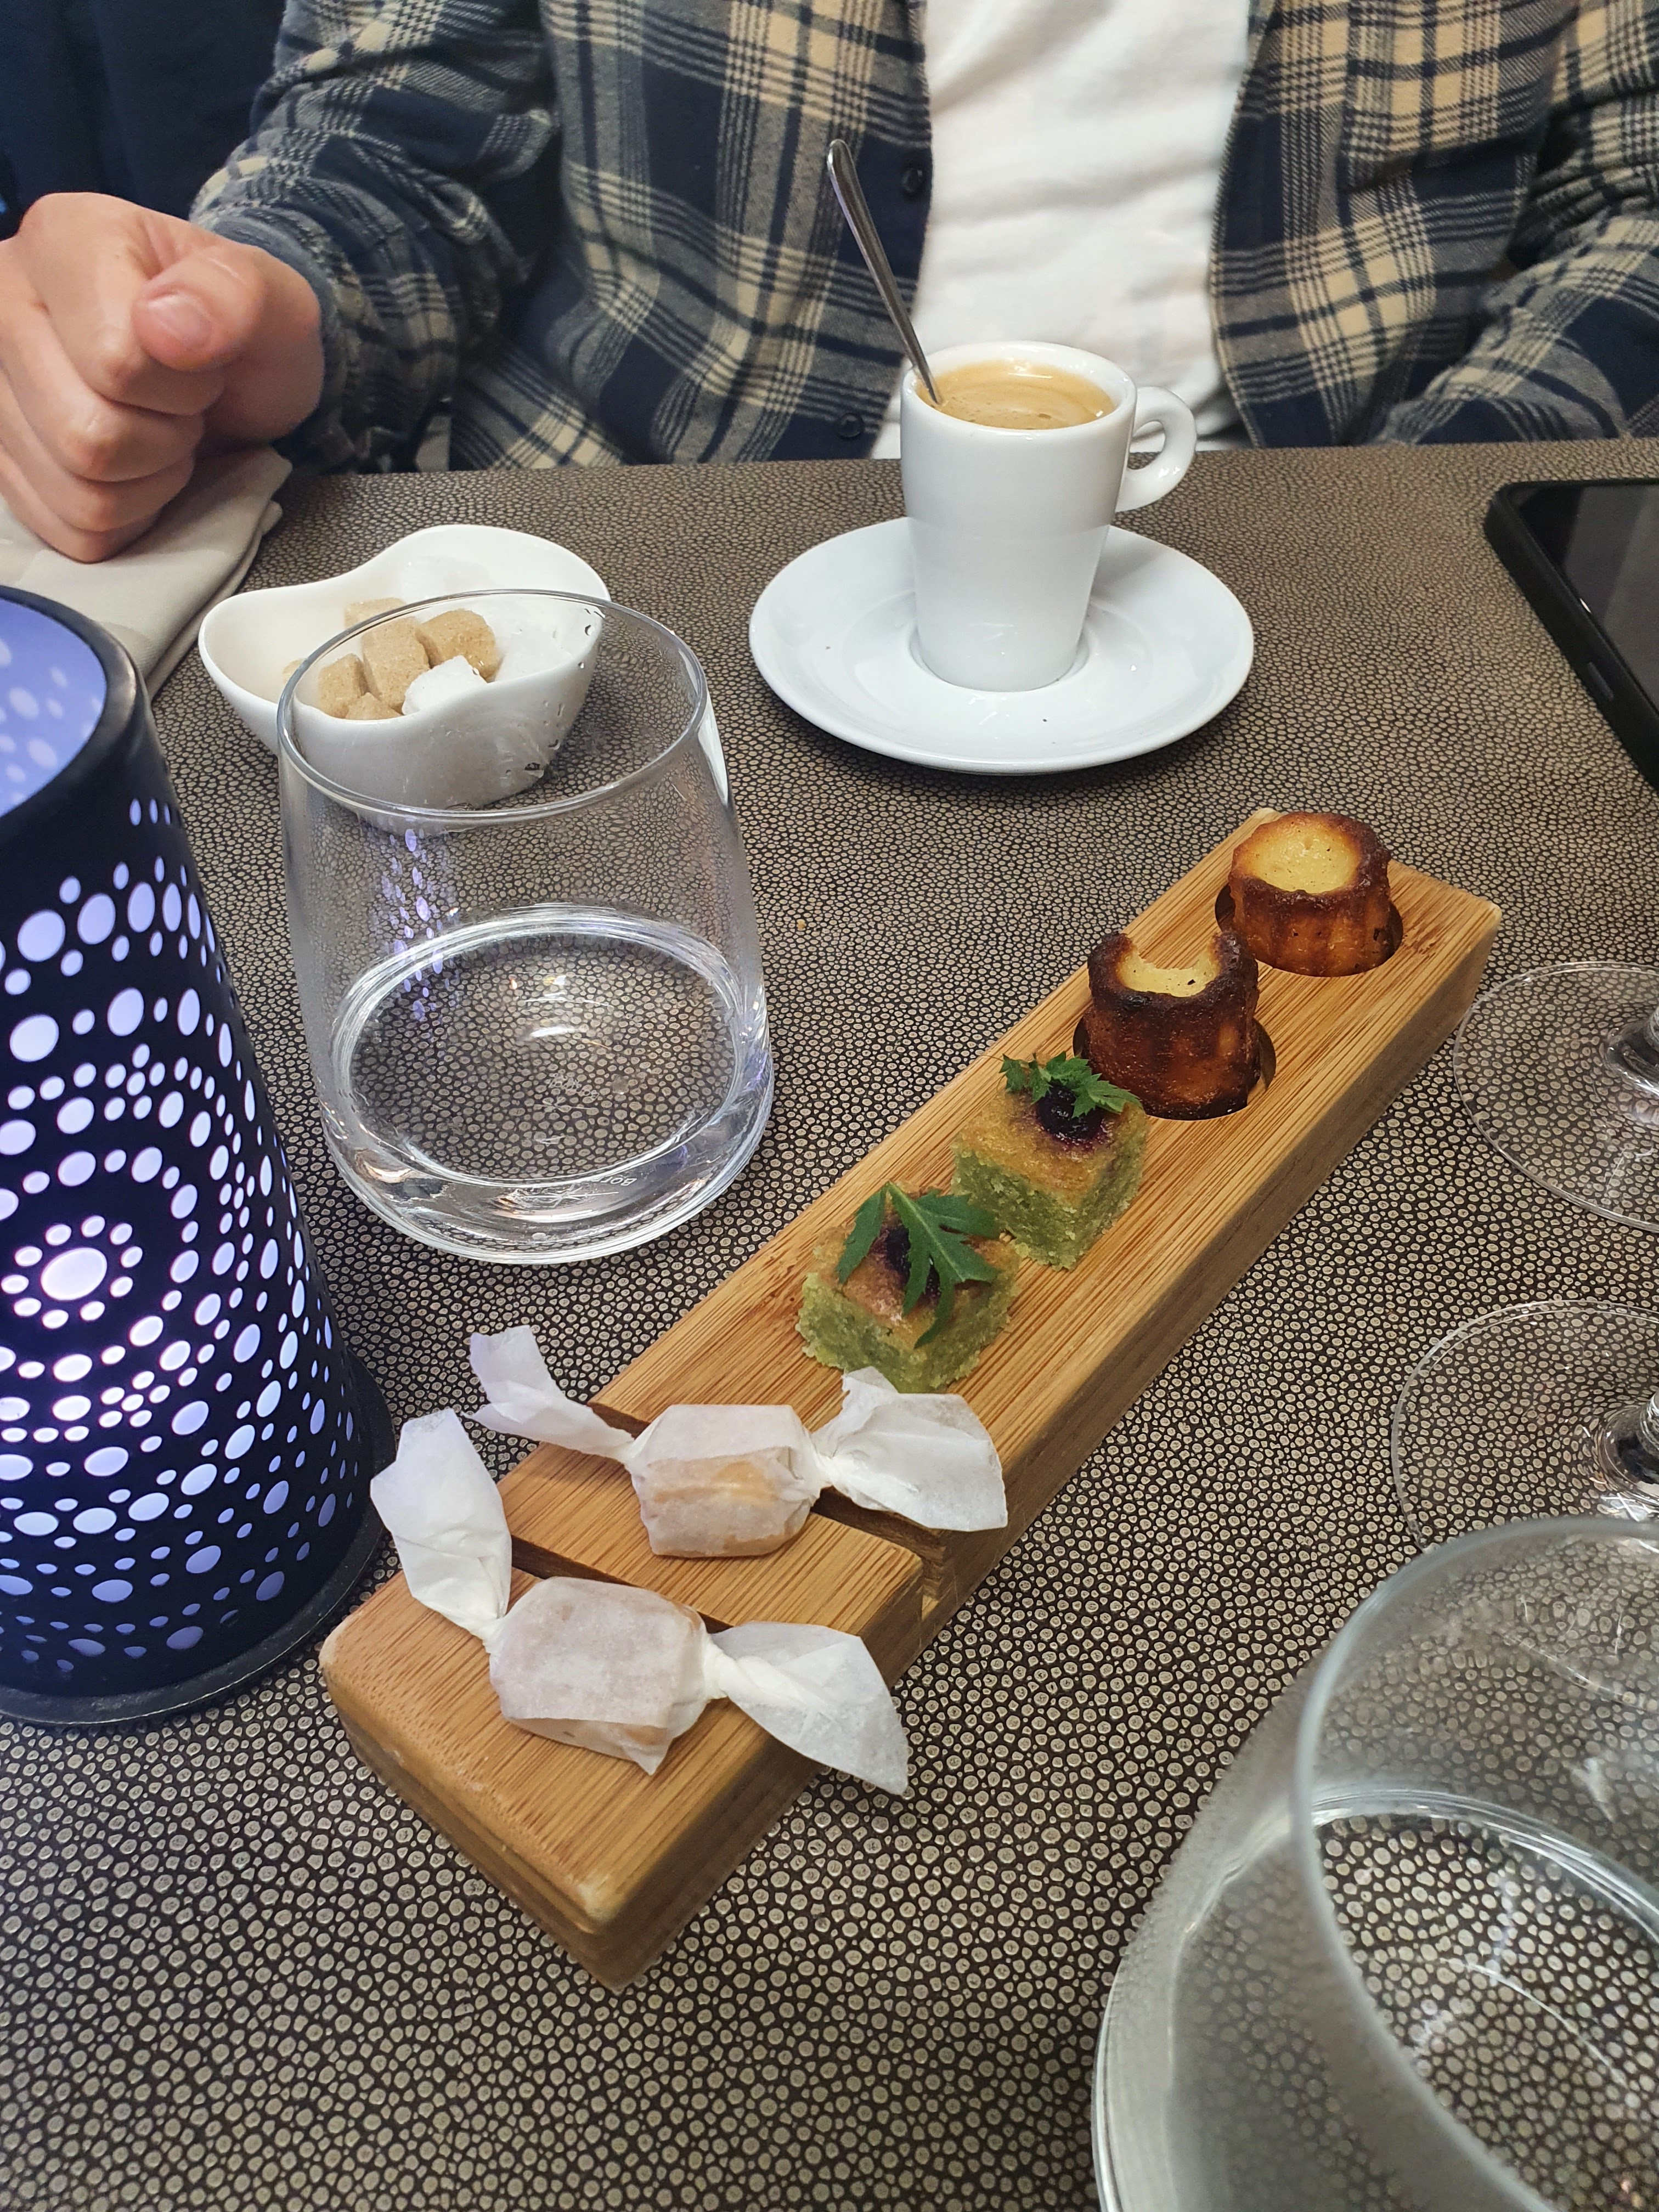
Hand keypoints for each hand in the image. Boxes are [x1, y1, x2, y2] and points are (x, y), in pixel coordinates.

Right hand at [0, 193, 323, 561]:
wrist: (224, 367)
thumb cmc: (240, 327)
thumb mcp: (271, 297)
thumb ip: (232, 294)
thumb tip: (165, 330)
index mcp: (61, 240)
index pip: (115, 362)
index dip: (184, 386)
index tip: (203, 363)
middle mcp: (3, 304)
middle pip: (87, 437)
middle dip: (165, 438)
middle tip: (184, 404)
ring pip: (77, 492)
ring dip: (147, 481)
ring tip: (161, 430)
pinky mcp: (4, 457)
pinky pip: (71, 528)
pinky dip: (125, 516)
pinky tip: (137, 468)